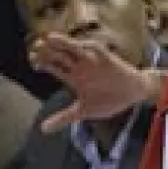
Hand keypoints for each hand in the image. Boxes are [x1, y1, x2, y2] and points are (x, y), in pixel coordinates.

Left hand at [29, 33, 153, 132]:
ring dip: (63, 43)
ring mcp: (93, 61)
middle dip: (47, 50)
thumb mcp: (83, 111)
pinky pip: (96, 48)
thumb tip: (43, 129)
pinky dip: (87, 46)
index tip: (33, 61)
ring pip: (74, 48)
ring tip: (50, 39)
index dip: (41, 61)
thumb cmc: (110, 100)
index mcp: (73, 77)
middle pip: (60, 54)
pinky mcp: (107, 58)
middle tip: (36, 48)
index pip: (52, 65)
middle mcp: (80, 67)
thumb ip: (63, 117)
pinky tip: (78, 45)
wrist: (134, 93)